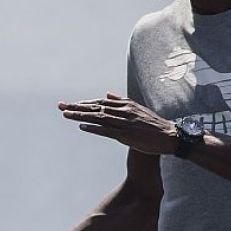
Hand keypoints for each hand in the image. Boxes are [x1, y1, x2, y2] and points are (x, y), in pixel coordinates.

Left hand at [59, 91, 177, 155]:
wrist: (170, 136)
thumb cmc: (154, 125)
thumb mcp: (137, 109)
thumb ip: (121, 101)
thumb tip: (107, 94)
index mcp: (125, 105)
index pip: (99, 102)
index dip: (84, 103)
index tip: (70, 104)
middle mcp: (123, 111)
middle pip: (95, 108)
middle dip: (76, 107)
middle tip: (60, 106)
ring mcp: (124, 123)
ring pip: (98, 117)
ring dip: (81, 116)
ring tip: (65, 114)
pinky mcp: (127, 135)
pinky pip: (107, 130)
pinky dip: (94, 128)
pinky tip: (82, 127)